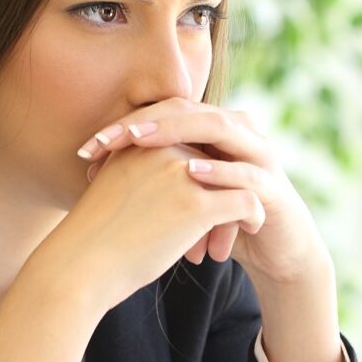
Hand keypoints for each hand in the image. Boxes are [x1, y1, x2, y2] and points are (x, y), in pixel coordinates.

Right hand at [39, 139, 267, 315]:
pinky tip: (251, 229)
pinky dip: (253, 215)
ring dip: (238, 202)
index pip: (193, 143)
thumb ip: (144, 175)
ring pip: (234, 177)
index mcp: (143, 140)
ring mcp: (182, 173)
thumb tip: (174, 182)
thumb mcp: (118, 189)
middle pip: (216, 157)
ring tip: (241, 226)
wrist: (77, 266)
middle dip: (223, 187)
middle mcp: (163, 147)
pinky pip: (245, 201)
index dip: (206, 171)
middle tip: (223, 222)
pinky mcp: (196, 205)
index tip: (209, 198)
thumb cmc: (93, 238)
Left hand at [75, 98, 330, 287]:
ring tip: (139, 140)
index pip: (163, 113)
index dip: (125, 125)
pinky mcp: (273, 186)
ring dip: (178, 132)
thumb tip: (92, 169)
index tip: (88, 147)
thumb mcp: (179, 195)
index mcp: (211, 129)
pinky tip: (191, 173)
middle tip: (108, 137)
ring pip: (218, 127)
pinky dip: (219, 171)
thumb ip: (148, 174)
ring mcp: (258, 154)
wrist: (273, 251)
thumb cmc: (219, 220)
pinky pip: (246, 171)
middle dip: (145, 122)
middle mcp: (236, 131)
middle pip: (187, 110)